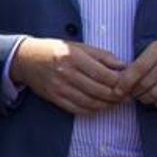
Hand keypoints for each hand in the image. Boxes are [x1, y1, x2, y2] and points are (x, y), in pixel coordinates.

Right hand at [10, 38, 125, 114]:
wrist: (26, 59)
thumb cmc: (54, 50)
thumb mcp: (79, 46)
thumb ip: (102, 56)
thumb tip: (124, 66)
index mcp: (74, 57)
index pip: (105, 75)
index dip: (121, 82)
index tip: (130, 83)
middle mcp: (67, 74)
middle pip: (100, 91)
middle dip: (118, 95)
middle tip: (128, 95)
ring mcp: (60, 88)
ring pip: (91, 103)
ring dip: (108, 105)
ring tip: (117, 102)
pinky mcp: (55, 98)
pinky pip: (78, 109)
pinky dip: (93, 110)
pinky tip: (101, 106)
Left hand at [114, 40, 156, 108]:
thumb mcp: (156, 51)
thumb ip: (139, 63)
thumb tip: (119, 82)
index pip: (138, 68)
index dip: (125, 82)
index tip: (118, 91)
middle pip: (146, 83)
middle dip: (135, 92)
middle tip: (132, 94)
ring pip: (156, 94)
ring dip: (146, 99)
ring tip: (144, 97)